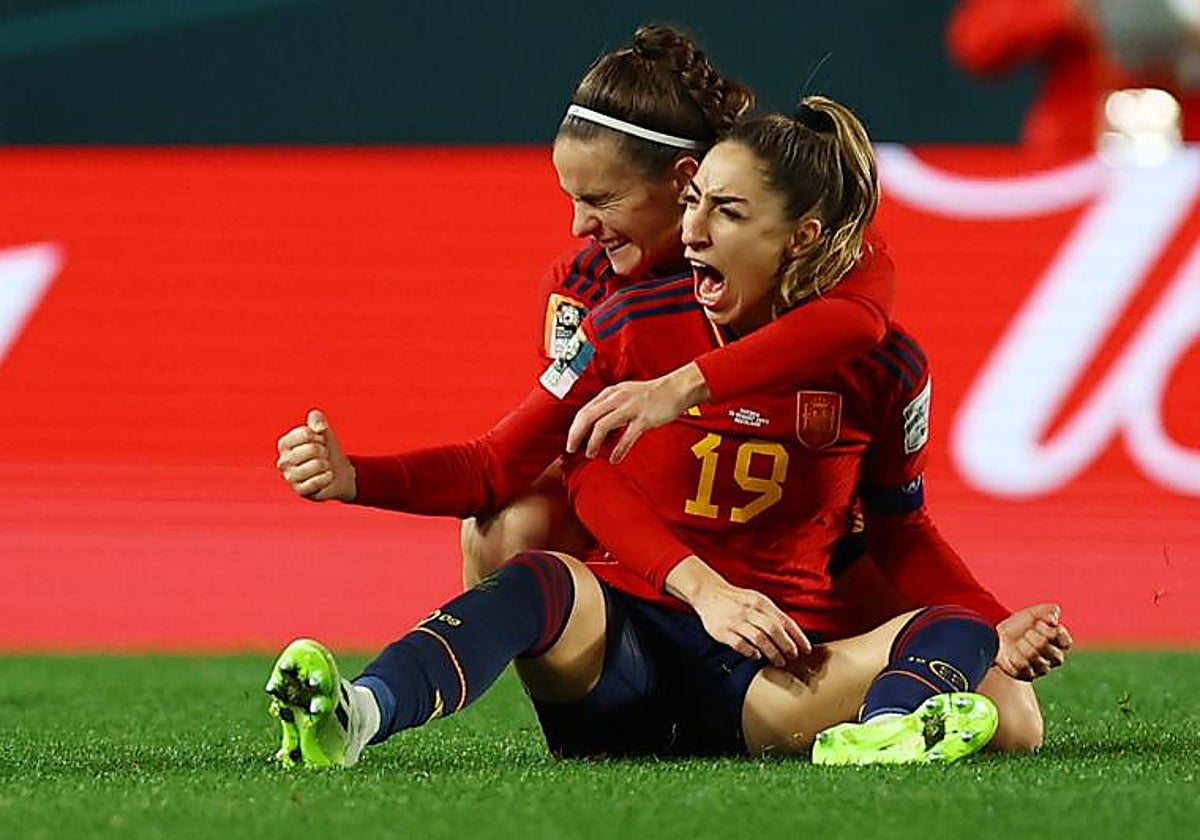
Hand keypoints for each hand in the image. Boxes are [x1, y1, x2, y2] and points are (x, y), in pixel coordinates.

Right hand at [275, 409, 356, 501]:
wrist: (338, 473)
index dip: (319, 436)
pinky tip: (325, 477)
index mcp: (284, 444)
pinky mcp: (300, 491)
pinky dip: (328, 477)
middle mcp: (283, 461)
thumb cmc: (327, 450)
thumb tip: (319, 427)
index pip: (306, 433)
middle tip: (323, 456)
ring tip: (324, 466)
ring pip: (317, 465)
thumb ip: (317, 420)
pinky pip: (319, 480)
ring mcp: (290, 477)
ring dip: (327, 464)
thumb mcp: (323, 431)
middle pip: (312, 449)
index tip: (320, 442)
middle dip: (324, 451)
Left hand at [566, 362, 708, 461]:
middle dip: (576, 435)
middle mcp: (617, 398)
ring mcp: (630, 408)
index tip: (570, 440)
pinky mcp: (643, 419)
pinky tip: (615, 458)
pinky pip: (626, 437)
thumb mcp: (624, 395)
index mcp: (610, 393)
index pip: (584, 410)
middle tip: (571, 449)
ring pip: (602, 426)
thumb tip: (595, 426)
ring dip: (593, 443)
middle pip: (587, 417)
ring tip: (590, 454)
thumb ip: (609, 407)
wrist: (676, 389)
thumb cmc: (651, 394)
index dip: (574, 427)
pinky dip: (618, 450)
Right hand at [666, 557, 810, 665]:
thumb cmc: (737, 600)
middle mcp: (749, 611)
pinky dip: (750, 652)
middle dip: (787, 646)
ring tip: (779, 661)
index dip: (797, 636)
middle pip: (773, 630)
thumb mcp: (757, 600)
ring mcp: (735, 621)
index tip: (806, 649)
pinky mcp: (723, 631)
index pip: (784, 620)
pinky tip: (756, 656)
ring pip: (759, 638)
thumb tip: (793, 634)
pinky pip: (739, 644)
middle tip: (793, 656)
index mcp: (761, 602)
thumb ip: (773, 614)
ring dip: (772, 652)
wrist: (709, 593)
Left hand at [995, 603, 1072, 680]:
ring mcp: (1042, 668)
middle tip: (1026, 633)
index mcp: (1058, 643)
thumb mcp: (1031, 614)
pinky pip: (1023, 666)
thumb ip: (1046, 611)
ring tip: (1018, 643)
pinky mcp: (1028, 676)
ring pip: (1036, 658)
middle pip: (1050, 650)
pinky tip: (1012, 653)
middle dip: (1034, 637)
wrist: (997, 639)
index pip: (1065, 641)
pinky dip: (1015, 656)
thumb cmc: (1018, 627)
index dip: (1052, 631)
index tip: (1039, 624)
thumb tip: (1054, 613)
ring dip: (1023, 646)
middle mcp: (1053, 658)